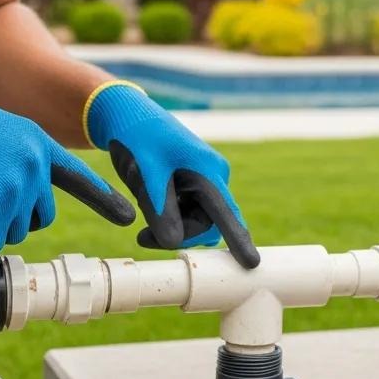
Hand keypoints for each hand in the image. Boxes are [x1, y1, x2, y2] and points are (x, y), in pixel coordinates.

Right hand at [0, 66, 134, 251]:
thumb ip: (14, 159)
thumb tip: (16, 191)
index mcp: (35, 142)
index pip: (78, 176)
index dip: (103, 199)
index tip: (126, 215)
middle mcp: (34, 164)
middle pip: (39, 217)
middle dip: (11, 218)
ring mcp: (17, 186)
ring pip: (10, 232)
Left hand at [84, 80, 259, 268]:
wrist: (126, 114)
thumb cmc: (136, 137)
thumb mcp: (144, 173)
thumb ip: (159, 209)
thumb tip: (173, 243)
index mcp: (207, 170)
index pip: (226, 213)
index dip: (238, 240)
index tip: (252, 264)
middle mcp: (214, 176)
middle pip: (207, 225)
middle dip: (178, 235)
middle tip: (143, 236)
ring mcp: (205, 181)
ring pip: (196, 223)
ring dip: (171, 228)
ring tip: (143, 214)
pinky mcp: (195, 185)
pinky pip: (189, 214)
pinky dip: (169, 218)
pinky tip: (150, 204)